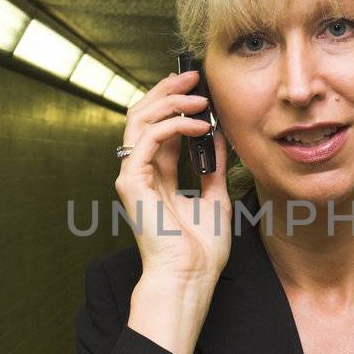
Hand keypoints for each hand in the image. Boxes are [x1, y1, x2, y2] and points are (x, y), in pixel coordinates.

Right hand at [115, 68, 232, 287]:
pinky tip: (201, 125)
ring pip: (140, 119)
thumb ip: (214, 166)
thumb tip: (221, 136)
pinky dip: (174, 125)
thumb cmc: (201, 250)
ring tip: (201, 97)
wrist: (190, 277)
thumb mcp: (216, 196)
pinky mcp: (132, 182)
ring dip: (171, 101)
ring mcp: (132, 176)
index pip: (159, 126)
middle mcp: (140, 171)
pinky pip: (148, 139)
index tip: (199, 85)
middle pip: (143, 115)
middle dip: (168, 91)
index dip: (175, 101)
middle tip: (194, 75)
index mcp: (157, 175)